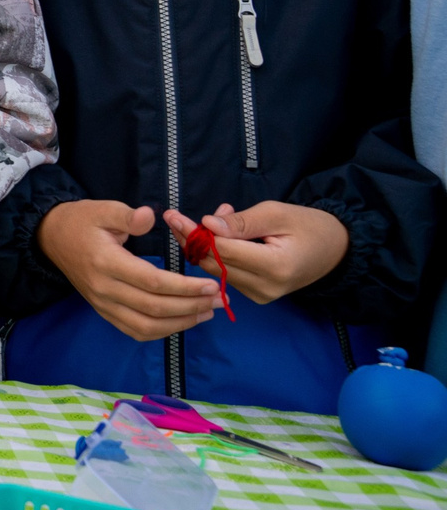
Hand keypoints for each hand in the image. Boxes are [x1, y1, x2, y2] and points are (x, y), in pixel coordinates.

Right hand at [38, 200, 219, 339]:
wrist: (50, 237)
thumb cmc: (81, 221)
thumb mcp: (102, 209)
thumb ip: (127, 216)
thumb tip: (150, 217)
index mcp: (106, 262)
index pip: (153, 282)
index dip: (185, 287)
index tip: (212, 284)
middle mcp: (105, 289)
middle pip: (154, 308)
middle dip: (192, 306)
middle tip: (220, 300)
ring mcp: (103, 304)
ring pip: (147, 326)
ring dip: (181, 323)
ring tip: (207, 313)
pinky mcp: (104, 311)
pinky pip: (135, 331)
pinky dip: (162, 332)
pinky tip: (182, 322)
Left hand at [172, 201, 349, 305]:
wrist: (336, 250)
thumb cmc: (309, 226)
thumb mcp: (276, 213)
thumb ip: (241, 222)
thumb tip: (206, 225)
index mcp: (274, 267)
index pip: (222, 251)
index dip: (195, 233)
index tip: (173, 215)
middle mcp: (266, 287)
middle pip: (214, 263)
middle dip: (191, 239)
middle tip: (174, 216)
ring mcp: (262, 296)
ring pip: (216, 271)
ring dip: (203, 246)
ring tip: (204, 220)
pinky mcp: (258, 296)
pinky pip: (227, 275)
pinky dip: (217, 254)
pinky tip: (221, 235)